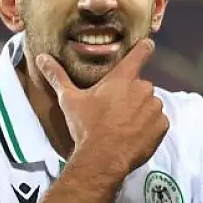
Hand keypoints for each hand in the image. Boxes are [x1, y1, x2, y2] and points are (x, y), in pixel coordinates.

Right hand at [36, 39, 168, 173]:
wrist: (103, 158)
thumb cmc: (86, 126)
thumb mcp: (69, 100)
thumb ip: (57, 76)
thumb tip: (41, 58)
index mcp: (123, 78)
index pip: (140, 53)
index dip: (144, 47)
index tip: (148, 44)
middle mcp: (143, 88)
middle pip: (140, 86)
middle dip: (131, 95)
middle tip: (115, 110)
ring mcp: (155, 107)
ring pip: (150, 104)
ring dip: (141, 111)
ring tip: (124, 125)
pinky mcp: (162, 126)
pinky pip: (158, 121)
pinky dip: (150, 126)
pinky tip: (134, 135)